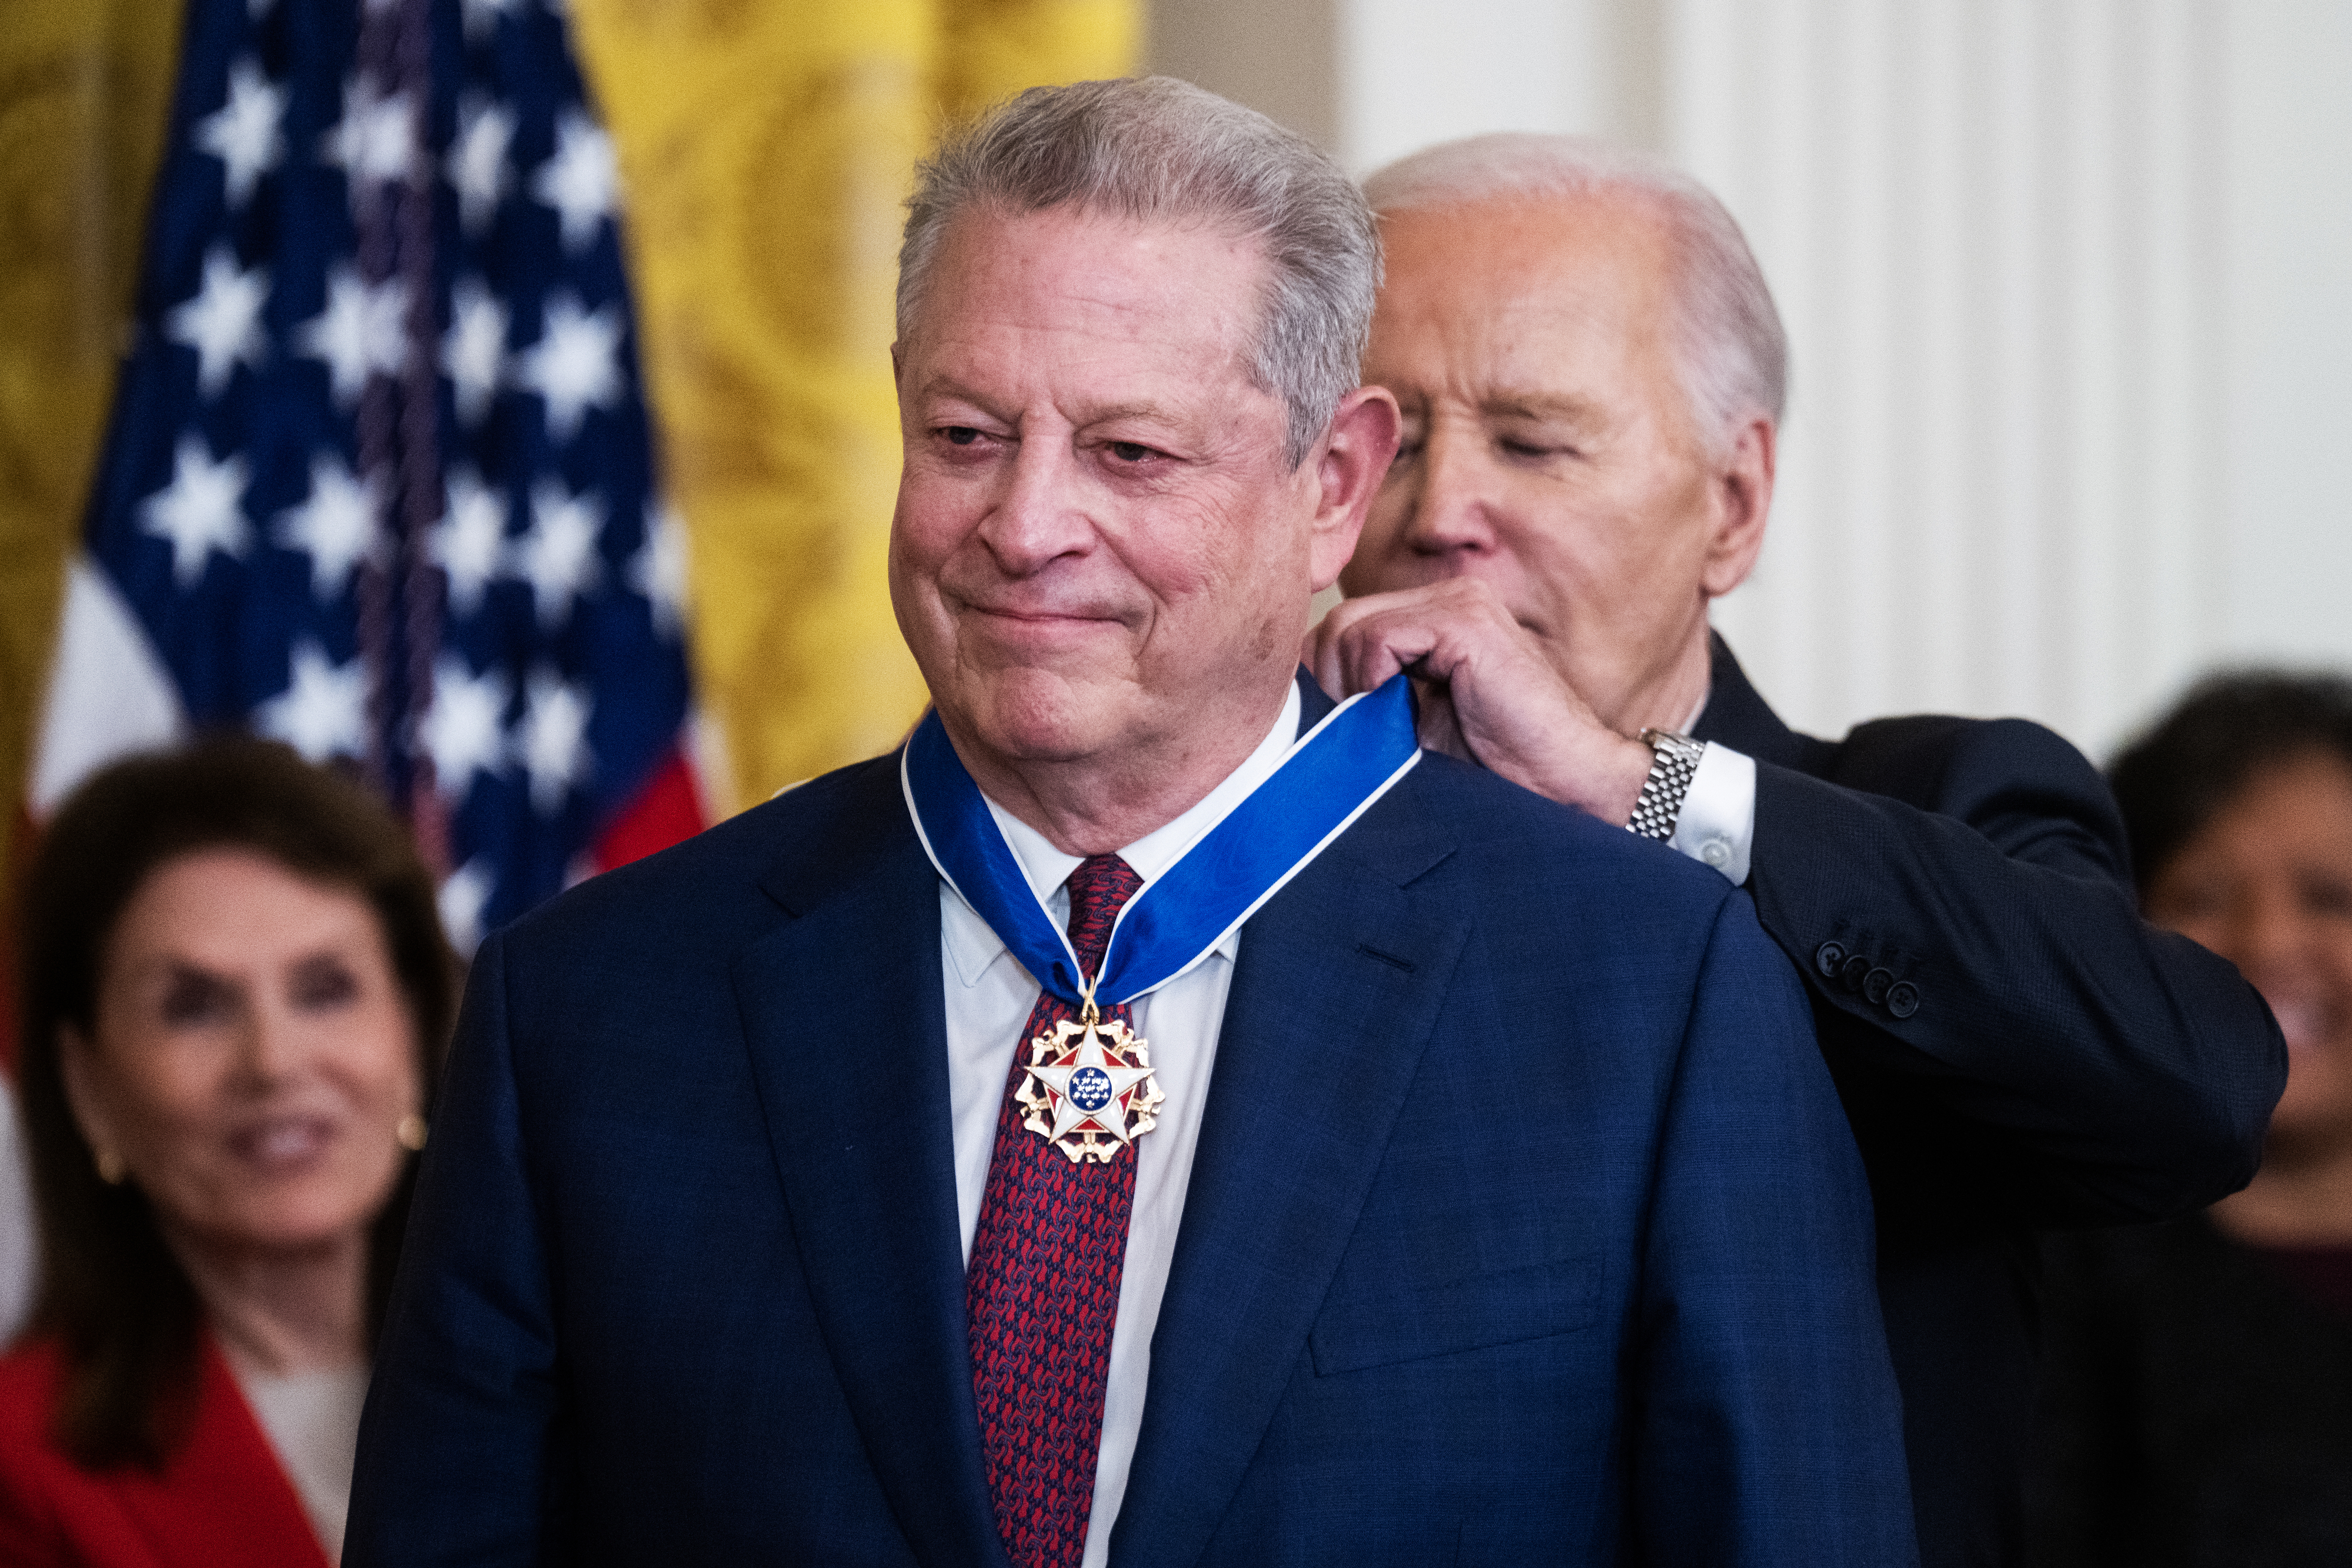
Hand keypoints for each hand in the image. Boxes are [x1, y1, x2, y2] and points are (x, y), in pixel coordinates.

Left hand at [1305, 580, 1654, 824]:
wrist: (1564, 793)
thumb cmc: (1488, 775)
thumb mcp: (1405, 735)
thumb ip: (1358, 702)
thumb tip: (1283, 704)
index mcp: (1427, 623)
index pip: (1334, 633)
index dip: (1321, 684)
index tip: (1331, 733)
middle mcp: (1441, 601)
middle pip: (1331, 626)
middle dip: (1328, 687)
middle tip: (1358, 738)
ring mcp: (1457, 603)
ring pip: (1345, 629)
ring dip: (1350, 689)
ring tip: (1388, 732)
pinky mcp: (1465, 621)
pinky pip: (1377, 637)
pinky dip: (1373, 680)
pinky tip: (1404, 714)